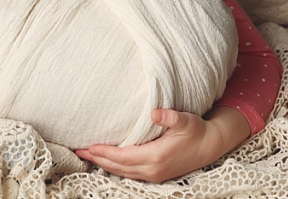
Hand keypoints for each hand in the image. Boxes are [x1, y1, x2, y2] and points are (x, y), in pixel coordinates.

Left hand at [74, 107, 249, 181]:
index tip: (89, 146)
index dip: (105, 152)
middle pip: (118, 167)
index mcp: (156, 157)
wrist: (209, 146)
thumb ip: (170, 117)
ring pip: (122, 172)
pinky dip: (114, 167)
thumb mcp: (185, 120)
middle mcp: (152, 170)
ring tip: (87, 156)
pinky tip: (106, 161)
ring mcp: (153, 174)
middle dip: (97, 159)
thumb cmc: (195, 131)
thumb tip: (154, 113)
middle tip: (78, 152)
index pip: (123, 157)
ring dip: (103, 164)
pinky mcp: (155, 174)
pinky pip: (129, 173)